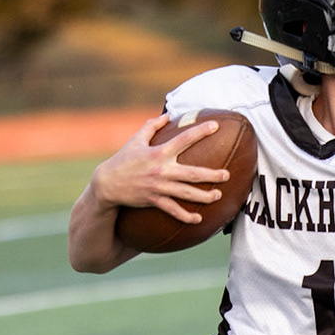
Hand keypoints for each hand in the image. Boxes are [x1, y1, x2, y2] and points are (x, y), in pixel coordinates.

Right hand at [91, 114, 228, 221]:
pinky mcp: (154, 200)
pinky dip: (186, 216)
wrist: (107, 183)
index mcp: (159, 152)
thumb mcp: (135, 140)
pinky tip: (198, 219)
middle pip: (193, 173)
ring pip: (187, 193)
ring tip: (218, 195)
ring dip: (204, 196)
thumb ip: (152, 126)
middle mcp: (162, 170)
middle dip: (212, 175)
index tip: (216, 127)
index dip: (201, 132)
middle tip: (227, 175)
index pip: (184, 139)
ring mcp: (159, 187)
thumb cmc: (123, 159)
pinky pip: (173, 210)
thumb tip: (167, 115)